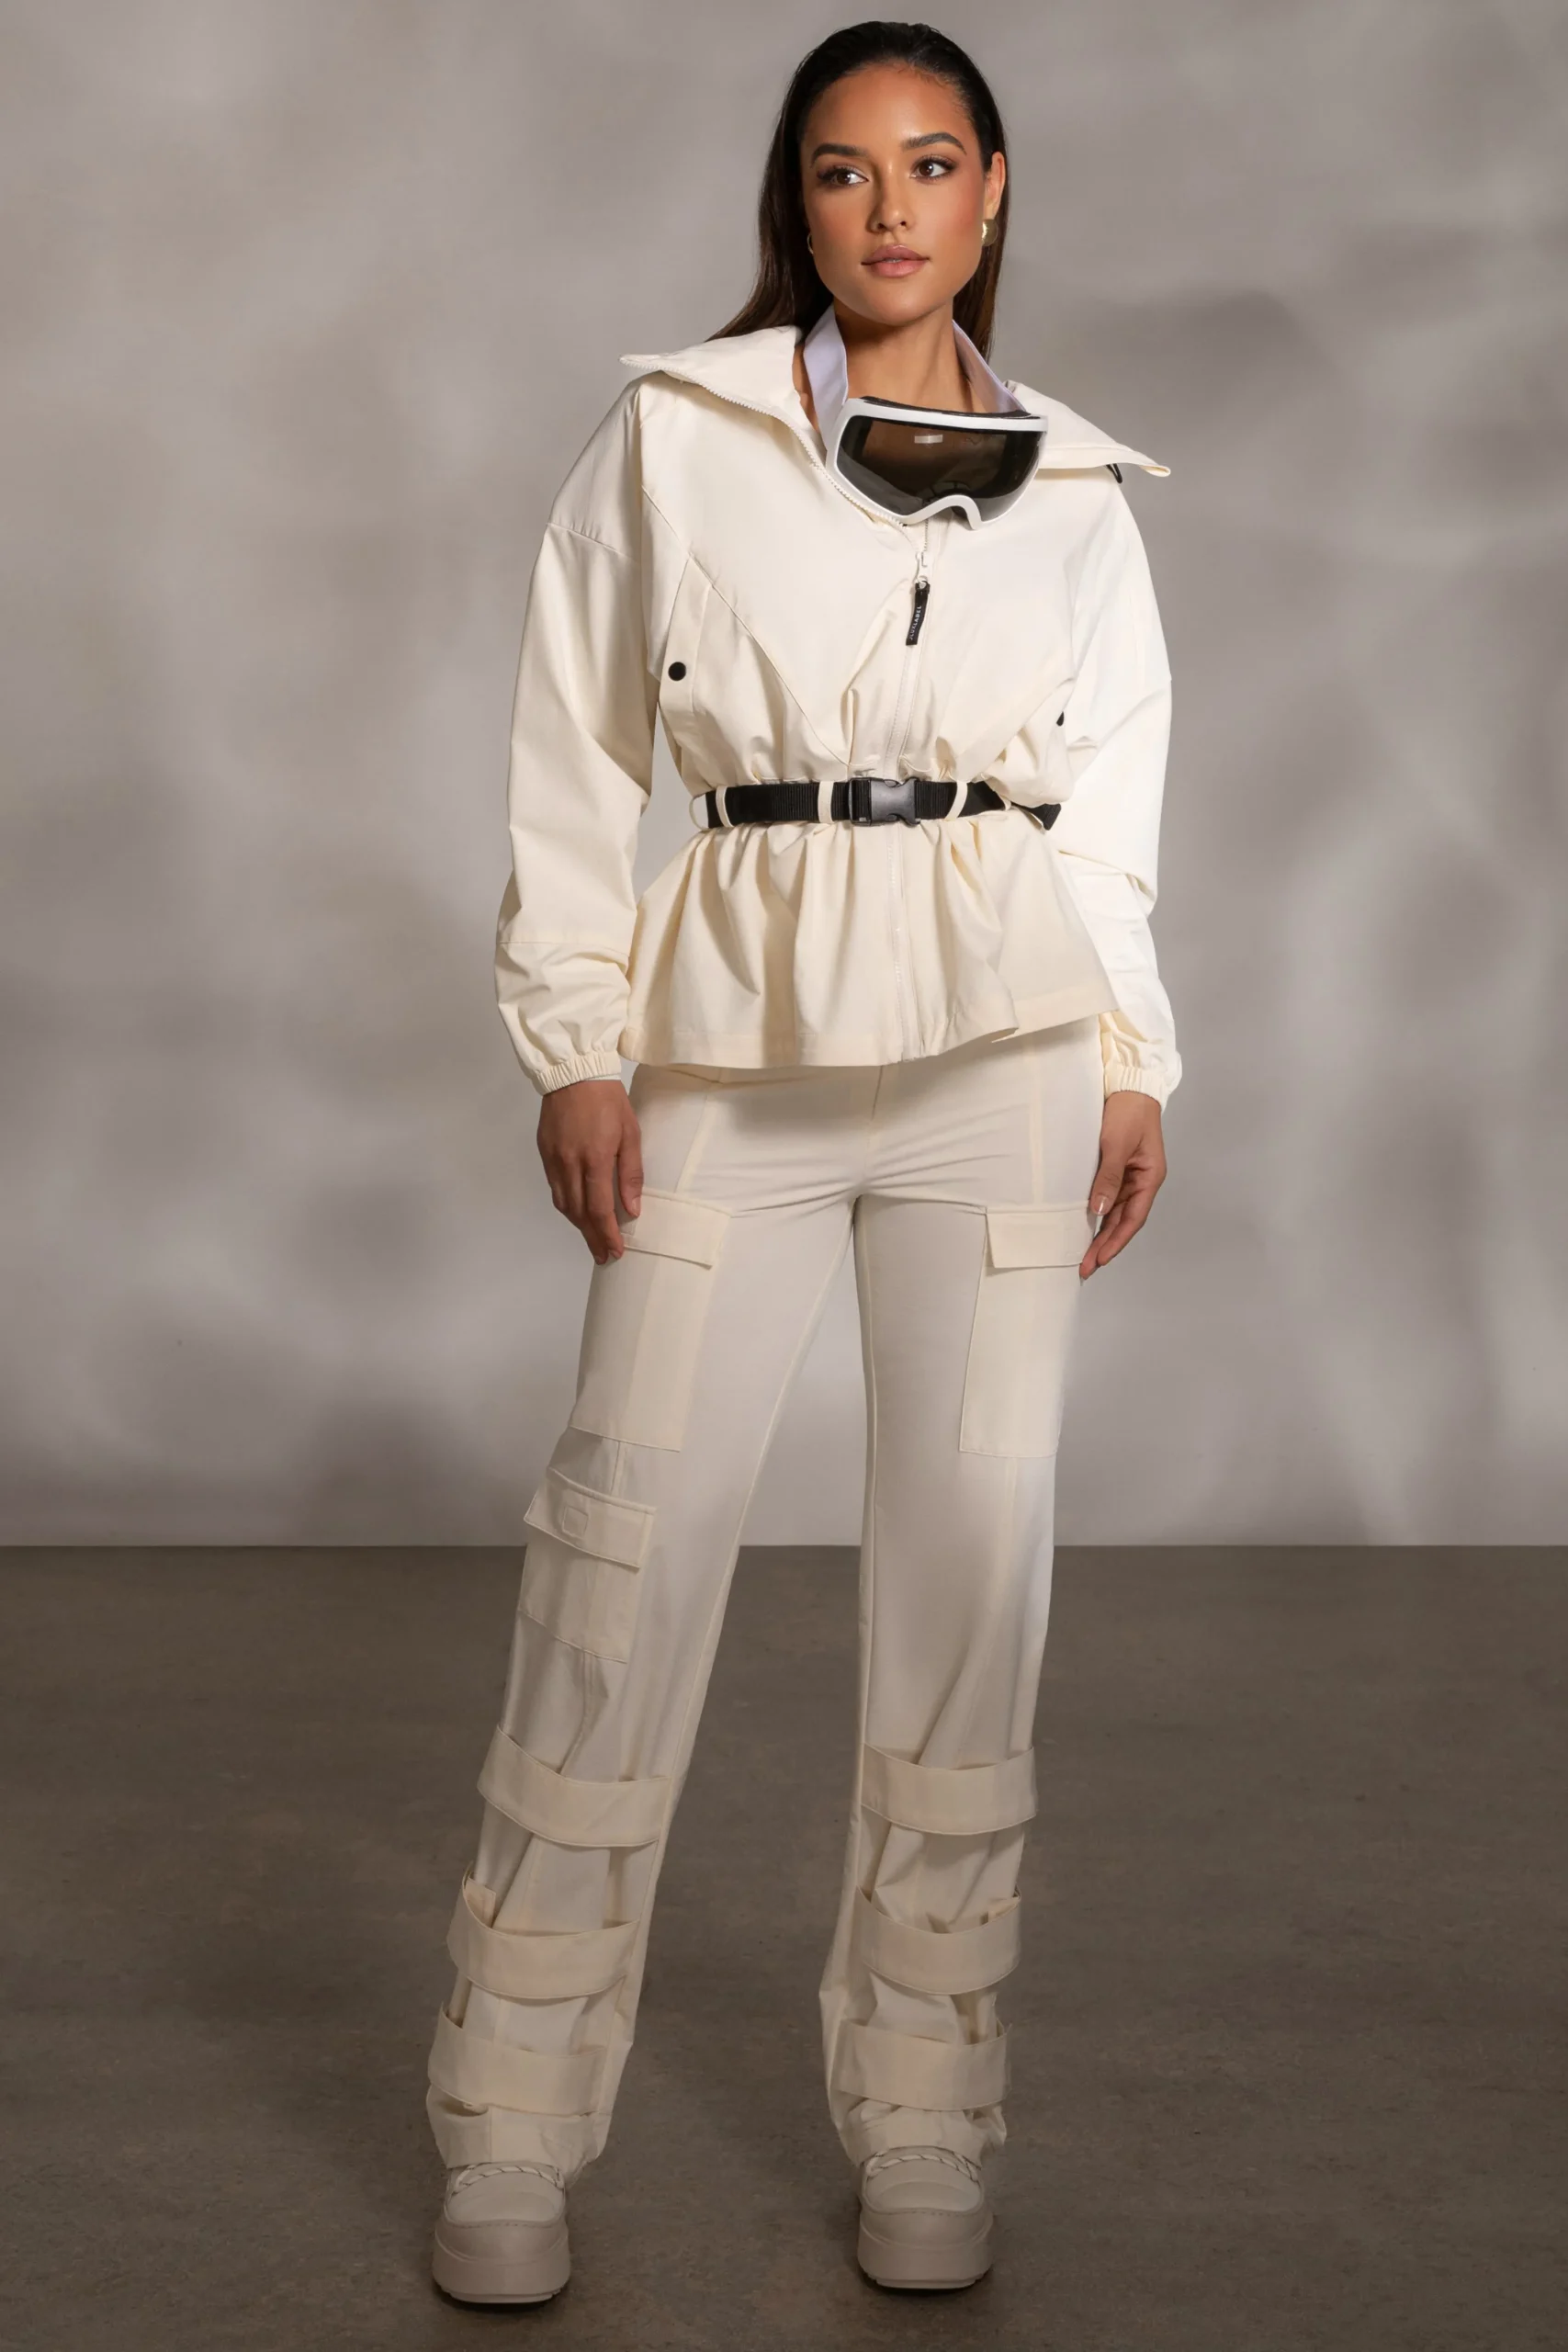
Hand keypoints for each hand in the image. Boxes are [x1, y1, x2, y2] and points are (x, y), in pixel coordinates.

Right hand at [537, 1080, 643, 1262]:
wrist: (573, 1073)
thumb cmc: (608, 1101)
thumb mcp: (630, 1133)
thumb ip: (631, 1173)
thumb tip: (632, 1209)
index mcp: (595, 1159)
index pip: (599, 1209)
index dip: (608, 1234)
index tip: (616, 1251)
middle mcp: (570, 1164)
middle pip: (579, 1213)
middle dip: (593, 1238)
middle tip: (604, 1255)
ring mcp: (554, 1160)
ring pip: (564, 1204)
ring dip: (578, 1225)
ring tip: (592, 1238)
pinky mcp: (544, 1153)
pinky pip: (555, 1188)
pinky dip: (567, 1206)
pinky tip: (577, 1212)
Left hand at [1080, 1091, 1166, 1278]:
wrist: (1128, 1084)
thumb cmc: (1128, 1111)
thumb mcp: (1117, 1144)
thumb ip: (1108, 1177)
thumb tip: (1098, 1209)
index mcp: (1150, 1178)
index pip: (1132, 1218)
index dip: (1116, 1241)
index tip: (1099, 1259)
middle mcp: (1141, 1181)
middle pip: (1122, 1221)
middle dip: (1104, 1245)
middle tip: (1084, 1267)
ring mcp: (1130, 1176)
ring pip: (1114, 1212)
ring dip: (1099, 1233)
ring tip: (1082, 1255)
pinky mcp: (1116, 1168)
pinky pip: (1107, 1197)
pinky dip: (1097, 1213)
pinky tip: (1084, 1226)